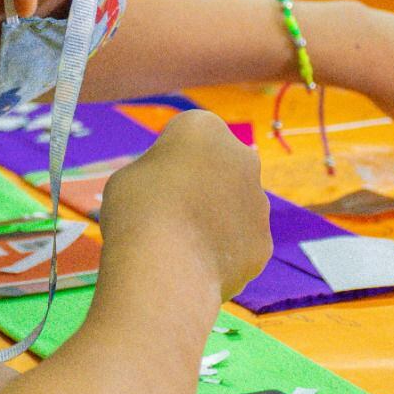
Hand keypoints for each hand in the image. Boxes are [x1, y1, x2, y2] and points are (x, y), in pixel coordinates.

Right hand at [100, 110, 270, 300]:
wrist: (165, 266)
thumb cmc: (136, 210)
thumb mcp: (129, 177)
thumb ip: (156, 175)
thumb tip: (170, 191)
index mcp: (204, 127)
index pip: (187, 136)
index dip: (167, 160)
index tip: (152, 182)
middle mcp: (241, 157)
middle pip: (219, 167)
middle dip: (201, 184)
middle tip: (169, 212)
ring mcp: (258, 201)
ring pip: (233, 206)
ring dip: (214, 219)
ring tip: (180, 245)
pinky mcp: (264, 242)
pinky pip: (239, 243)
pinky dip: (222, 253)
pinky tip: (197, 265)